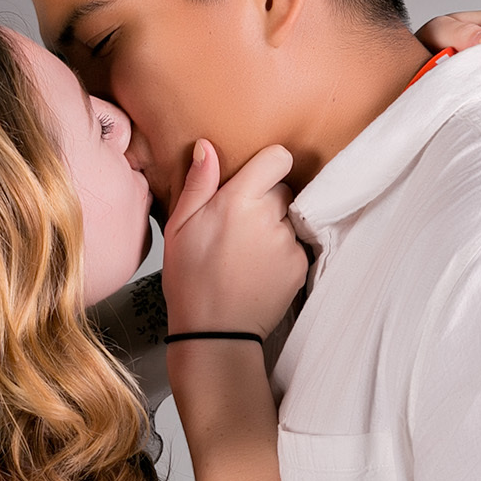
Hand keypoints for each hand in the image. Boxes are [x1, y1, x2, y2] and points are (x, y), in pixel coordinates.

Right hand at [160, 139, 306, 339]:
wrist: (215, 333)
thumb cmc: (190, 280)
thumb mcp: (180, 228)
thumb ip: (198, 184)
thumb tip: (208, 147)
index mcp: (238, 201)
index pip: (278, 158)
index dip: (268, 164)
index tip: (256, 176)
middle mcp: (270, 217)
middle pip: (282, 189)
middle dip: (266, 199)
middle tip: (240, 224)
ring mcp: (288, 242)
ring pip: (289, 218)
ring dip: (274, 227)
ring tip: (247, 253)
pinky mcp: (300, 265)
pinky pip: (296, 244)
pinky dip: (281, 252)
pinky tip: (258, 269)